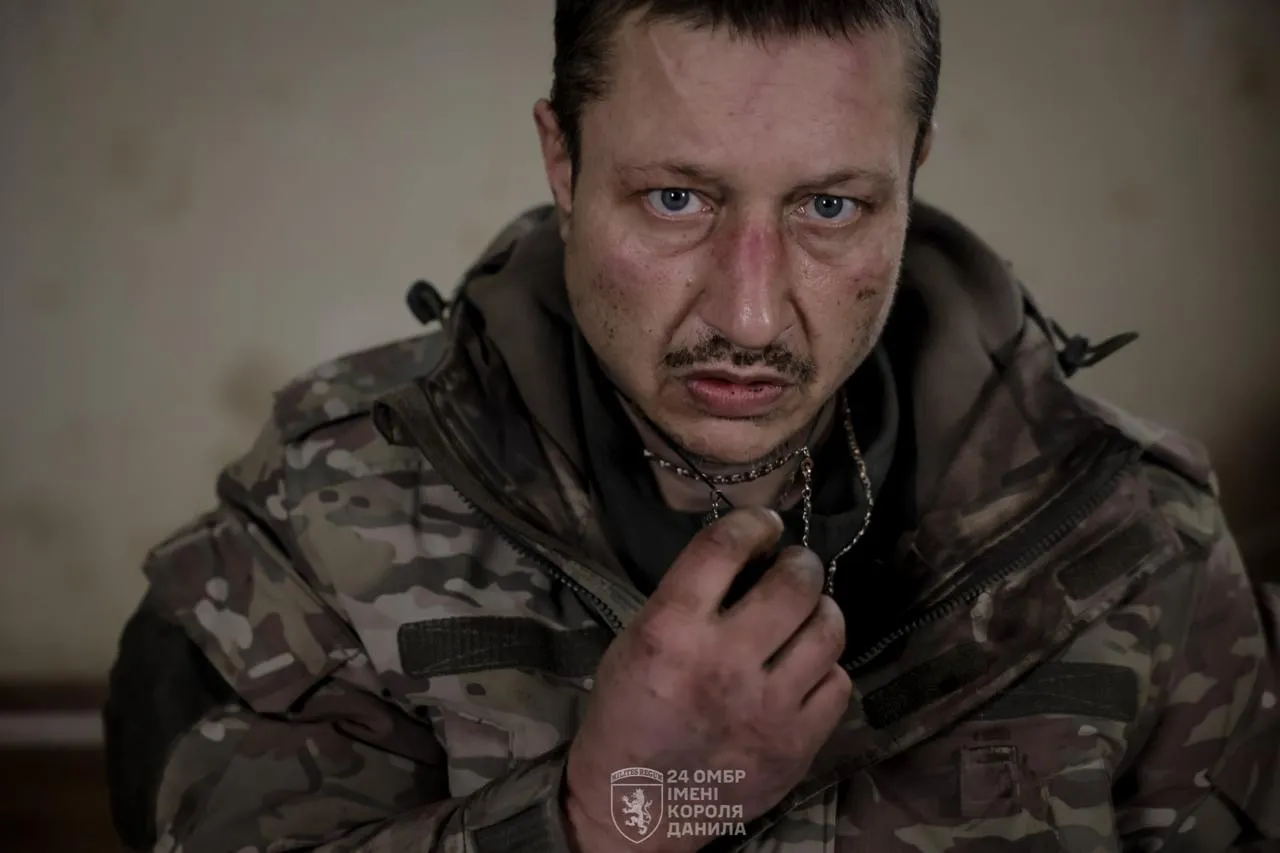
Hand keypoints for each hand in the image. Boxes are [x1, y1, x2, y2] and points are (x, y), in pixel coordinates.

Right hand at [564, 507, 850, 851]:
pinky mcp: (796, 745)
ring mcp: (766, 707)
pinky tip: (804, 670)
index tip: (763, 525)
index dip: (753, 522)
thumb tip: (751, 555)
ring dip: (821, 611)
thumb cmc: (630, 711)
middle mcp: (724, 663)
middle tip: (793, 569)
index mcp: (672, 630)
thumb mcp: (638, 639)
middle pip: (795, 583)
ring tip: (806, 615)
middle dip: (800, 564)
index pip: (725, 547)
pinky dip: (825, 669)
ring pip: (828, 630)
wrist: (636, 805)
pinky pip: (838, 683)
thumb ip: (689, 597)